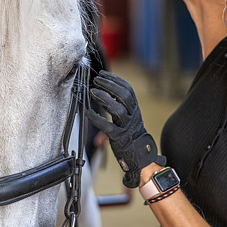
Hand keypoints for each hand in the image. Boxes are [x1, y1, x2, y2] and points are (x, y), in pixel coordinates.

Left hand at [86, 71, 164, 187]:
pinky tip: (88, 112)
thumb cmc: (129, 132)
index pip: (128, 89)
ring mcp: (126, 126)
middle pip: (124, 96)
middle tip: (96, 80)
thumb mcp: (128, 114)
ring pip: (117, 109)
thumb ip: (118, 102)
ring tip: (92, 92)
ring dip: (104, 99)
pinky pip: (107, 127)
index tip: (102, 74)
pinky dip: (97, 119)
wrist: (138, 153)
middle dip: (110, 85)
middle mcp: (132, 115)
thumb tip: (103, 87)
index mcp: (134, 108)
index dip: (115, 80)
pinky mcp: (119, 137)